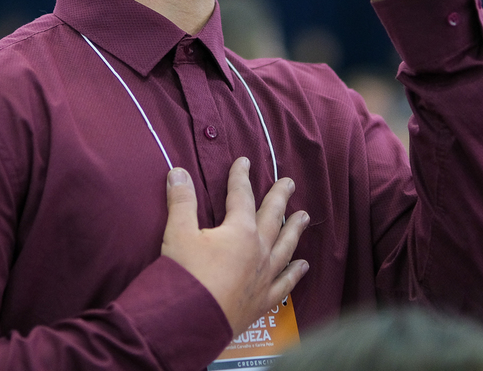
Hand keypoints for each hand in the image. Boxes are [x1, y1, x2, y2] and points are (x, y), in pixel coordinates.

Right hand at [161, 158, 309, 336]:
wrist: (189, 321)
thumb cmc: (185, 275)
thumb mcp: (178, 232)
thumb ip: (182, 200)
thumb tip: (179, 171)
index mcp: (240, 231)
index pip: (242, 196)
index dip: (241, 176)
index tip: (245, 162)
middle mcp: (258, 251)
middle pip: (272, 218)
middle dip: (280, 198)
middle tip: (289, 183)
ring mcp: (264, 277)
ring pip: (285, 247)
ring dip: (294, 230)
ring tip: (304, 217)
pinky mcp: (262, 300)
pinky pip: (285, 283)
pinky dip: (295, 273)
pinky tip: (303, 266)